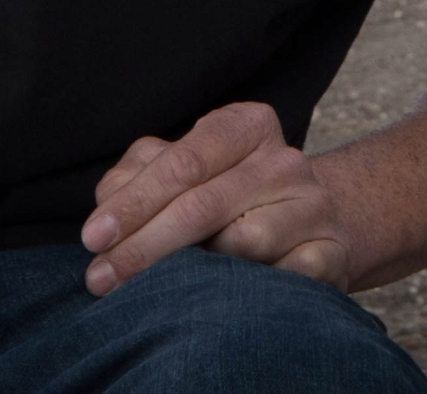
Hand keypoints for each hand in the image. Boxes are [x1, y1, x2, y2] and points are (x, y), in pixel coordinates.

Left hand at [81, 101, 354, 294]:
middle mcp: (284, 160)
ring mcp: (314, 205)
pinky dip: (252, 290)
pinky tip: (226, 299)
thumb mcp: (180, 169)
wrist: (308, 223)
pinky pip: (285, 277)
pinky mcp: (332, 252)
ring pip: (243, 242)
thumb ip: (138, 176)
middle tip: (101, 279)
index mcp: (246, 126)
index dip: (135, 202)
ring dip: (197, 271)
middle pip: (203, 205)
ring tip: (166, 286)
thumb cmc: (224, 194)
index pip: (184, 161)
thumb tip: (108, 207)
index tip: (94, 237)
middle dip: (143, 247)